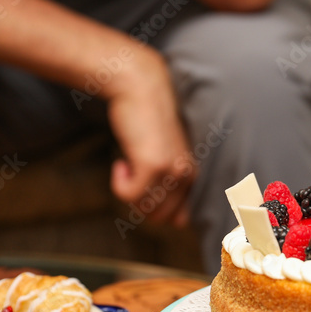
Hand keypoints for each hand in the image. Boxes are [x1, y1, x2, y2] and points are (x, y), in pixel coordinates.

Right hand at [106, 49, 193, 226]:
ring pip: (144, 209)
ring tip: (127, 165)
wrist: (139, 88)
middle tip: (129, 177)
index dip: (156, 213)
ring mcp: (172, 171)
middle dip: (138, 204)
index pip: (180, 219)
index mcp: (192, 174)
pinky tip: (121, 162)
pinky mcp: (153, 165)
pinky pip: (129, 196)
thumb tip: (174, 223)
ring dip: (127, 191)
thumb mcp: (163, 154)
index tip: (141, 194)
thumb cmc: (147, 121)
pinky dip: (118, 184)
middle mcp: (186, 175)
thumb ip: (168, 183)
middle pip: (159, 218)